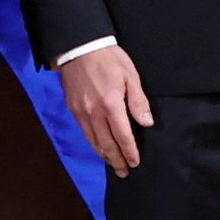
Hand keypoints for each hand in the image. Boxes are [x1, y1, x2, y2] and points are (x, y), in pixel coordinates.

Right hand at [60, 41, 153, 175]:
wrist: (79, 47)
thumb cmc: (109, 59)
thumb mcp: (131, 75)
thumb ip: (138, 101)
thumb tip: (146, 123)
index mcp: (111, 105)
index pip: (123, 135)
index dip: (130, 151)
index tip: (135, 163)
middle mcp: (94, 112)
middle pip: (106, 143)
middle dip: (116, 159)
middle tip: (124, 172)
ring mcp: (81, 111)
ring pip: (93, 140)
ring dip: (103, 154)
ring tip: (112, 164)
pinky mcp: (73, 107)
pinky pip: (84, 131)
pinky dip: (92, 142)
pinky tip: (98, 146)